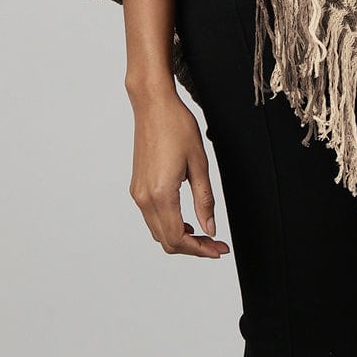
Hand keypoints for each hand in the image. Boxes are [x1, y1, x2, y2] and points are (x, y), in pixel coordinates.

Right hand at [127, 87, 230, 256]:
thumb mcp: (199, 163)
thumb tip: (210, 229)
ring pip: (158, 232)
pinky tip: (187, 220)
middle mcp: (145, 198)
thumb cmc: (177, 127)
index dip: (200, 249)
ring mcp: (138, 193)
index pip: (178, 238)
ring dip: (181, 238)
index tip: (219, 250)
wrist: (153, 106)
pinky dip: (169, 226)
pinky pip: (152, 218)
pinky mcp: (137, 187)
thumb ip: (204, 200)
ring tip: (205, 234)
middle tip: (217, 246)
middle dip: (193, 248)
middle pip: (166, 241)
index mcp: (161, 194)